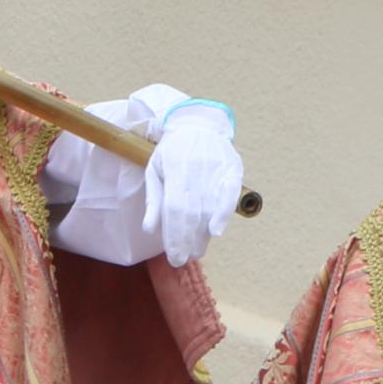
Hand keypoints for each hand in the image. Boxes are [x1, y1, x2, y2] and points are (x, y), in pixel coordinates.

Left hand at [145, 103, 244, 266]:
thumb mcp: (155, 170)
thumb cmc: (172, 152)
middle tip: (184, 259)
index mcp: (175, 169)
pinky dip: (224, 213)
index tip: (173, 256)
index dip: (174, 235)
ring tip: (197, 250)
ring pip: (210, 208)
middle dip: (187, 240)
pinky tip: (217, 231)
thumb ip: (153, 200)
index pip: (175, 209)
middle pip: (193, 212)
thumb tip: (149, 230)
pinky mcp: (233, 169)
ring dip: (203, 234)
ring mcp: (217, 169)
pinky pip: (230, 194)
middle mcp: (197, 169)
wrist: (198, 124)